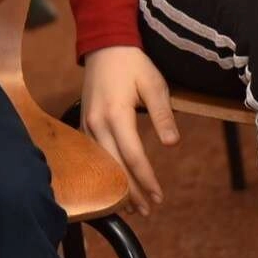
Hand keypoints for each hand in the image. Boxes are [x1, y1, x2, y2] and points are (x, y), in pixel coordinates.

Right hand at [82, 46, 181, 215]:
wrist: (104, 45)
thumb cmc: (133, 64)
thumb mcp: (155, 84)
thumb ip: (163, 115)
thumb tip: (172, 144)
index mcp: (116, 114)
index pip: (133, 156)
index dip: (147, 180)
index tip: (160, 197)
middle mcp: (97, 123)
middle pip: (114, 167)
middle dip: (131, 192)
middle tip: (148, 212)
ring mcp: (87, 124)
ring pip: (101, 164)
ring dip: (117, 186)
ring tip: (133, 207)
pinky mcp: (84, 123)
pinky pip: (93, 155)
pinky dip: (105, 172)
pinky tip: (115, 184)